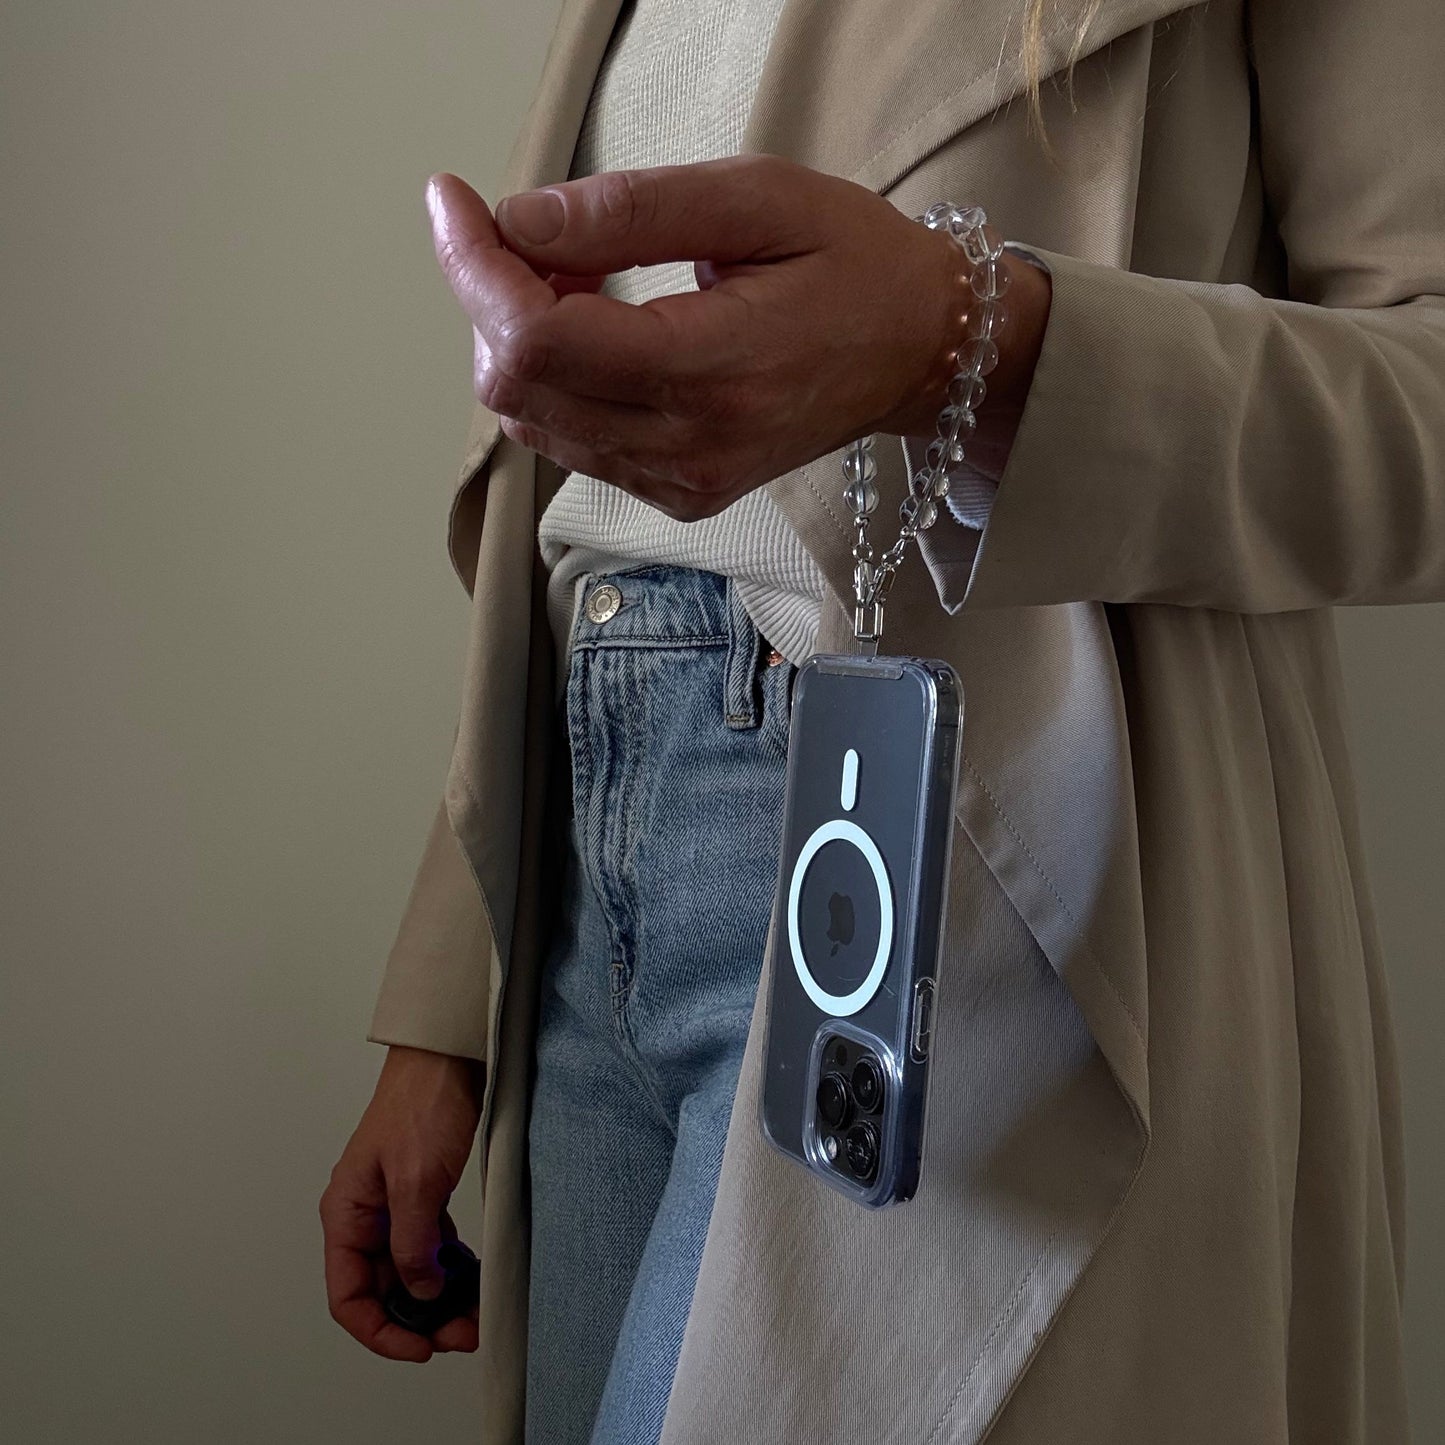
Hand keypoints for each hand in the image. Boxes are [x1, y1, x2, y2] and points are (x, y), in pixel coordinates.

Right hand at [320, 1045, 484, 1361]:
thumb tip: (418, 1293)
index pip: (348, 1296)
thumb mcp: (417, 1181)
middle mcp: (365, 1215)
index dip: (381, 1331)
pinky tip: (471, 1278)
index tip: (420, 1347)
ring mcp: (393, 1206)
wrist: (448, 1056)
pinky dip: (449, 1268)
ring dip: (438, 1298)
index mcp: (346, 1213)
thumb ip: (412, 1244)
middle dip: (418, 1319)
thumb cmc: (423, 1103)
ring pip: (409, 1270)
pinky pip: (429, 1247)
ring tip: (472, 1313)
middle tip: (460, 1332)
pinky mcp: (421, 1194)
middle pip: (381, 1288)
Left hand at [425, 155, 1049, 520]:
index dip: (473, 268)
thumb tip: (518, 219)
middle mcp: (687, 449)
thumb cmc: (854, 264)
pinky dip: (559, 377)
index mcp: (712, 373)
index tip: (455, 199)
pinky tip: (604, 327)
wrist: (918, 352)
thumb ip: (631, 211)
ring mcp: (679, 483)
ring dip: (524, 336)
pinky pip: (572, 442)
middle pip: (517, 387)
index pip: (538, 341)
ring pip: (532, 420)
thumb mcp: (756, 199)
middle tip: (544, 233)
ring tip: (586, 275)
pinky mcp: (677, 493)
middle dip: (495, 297)